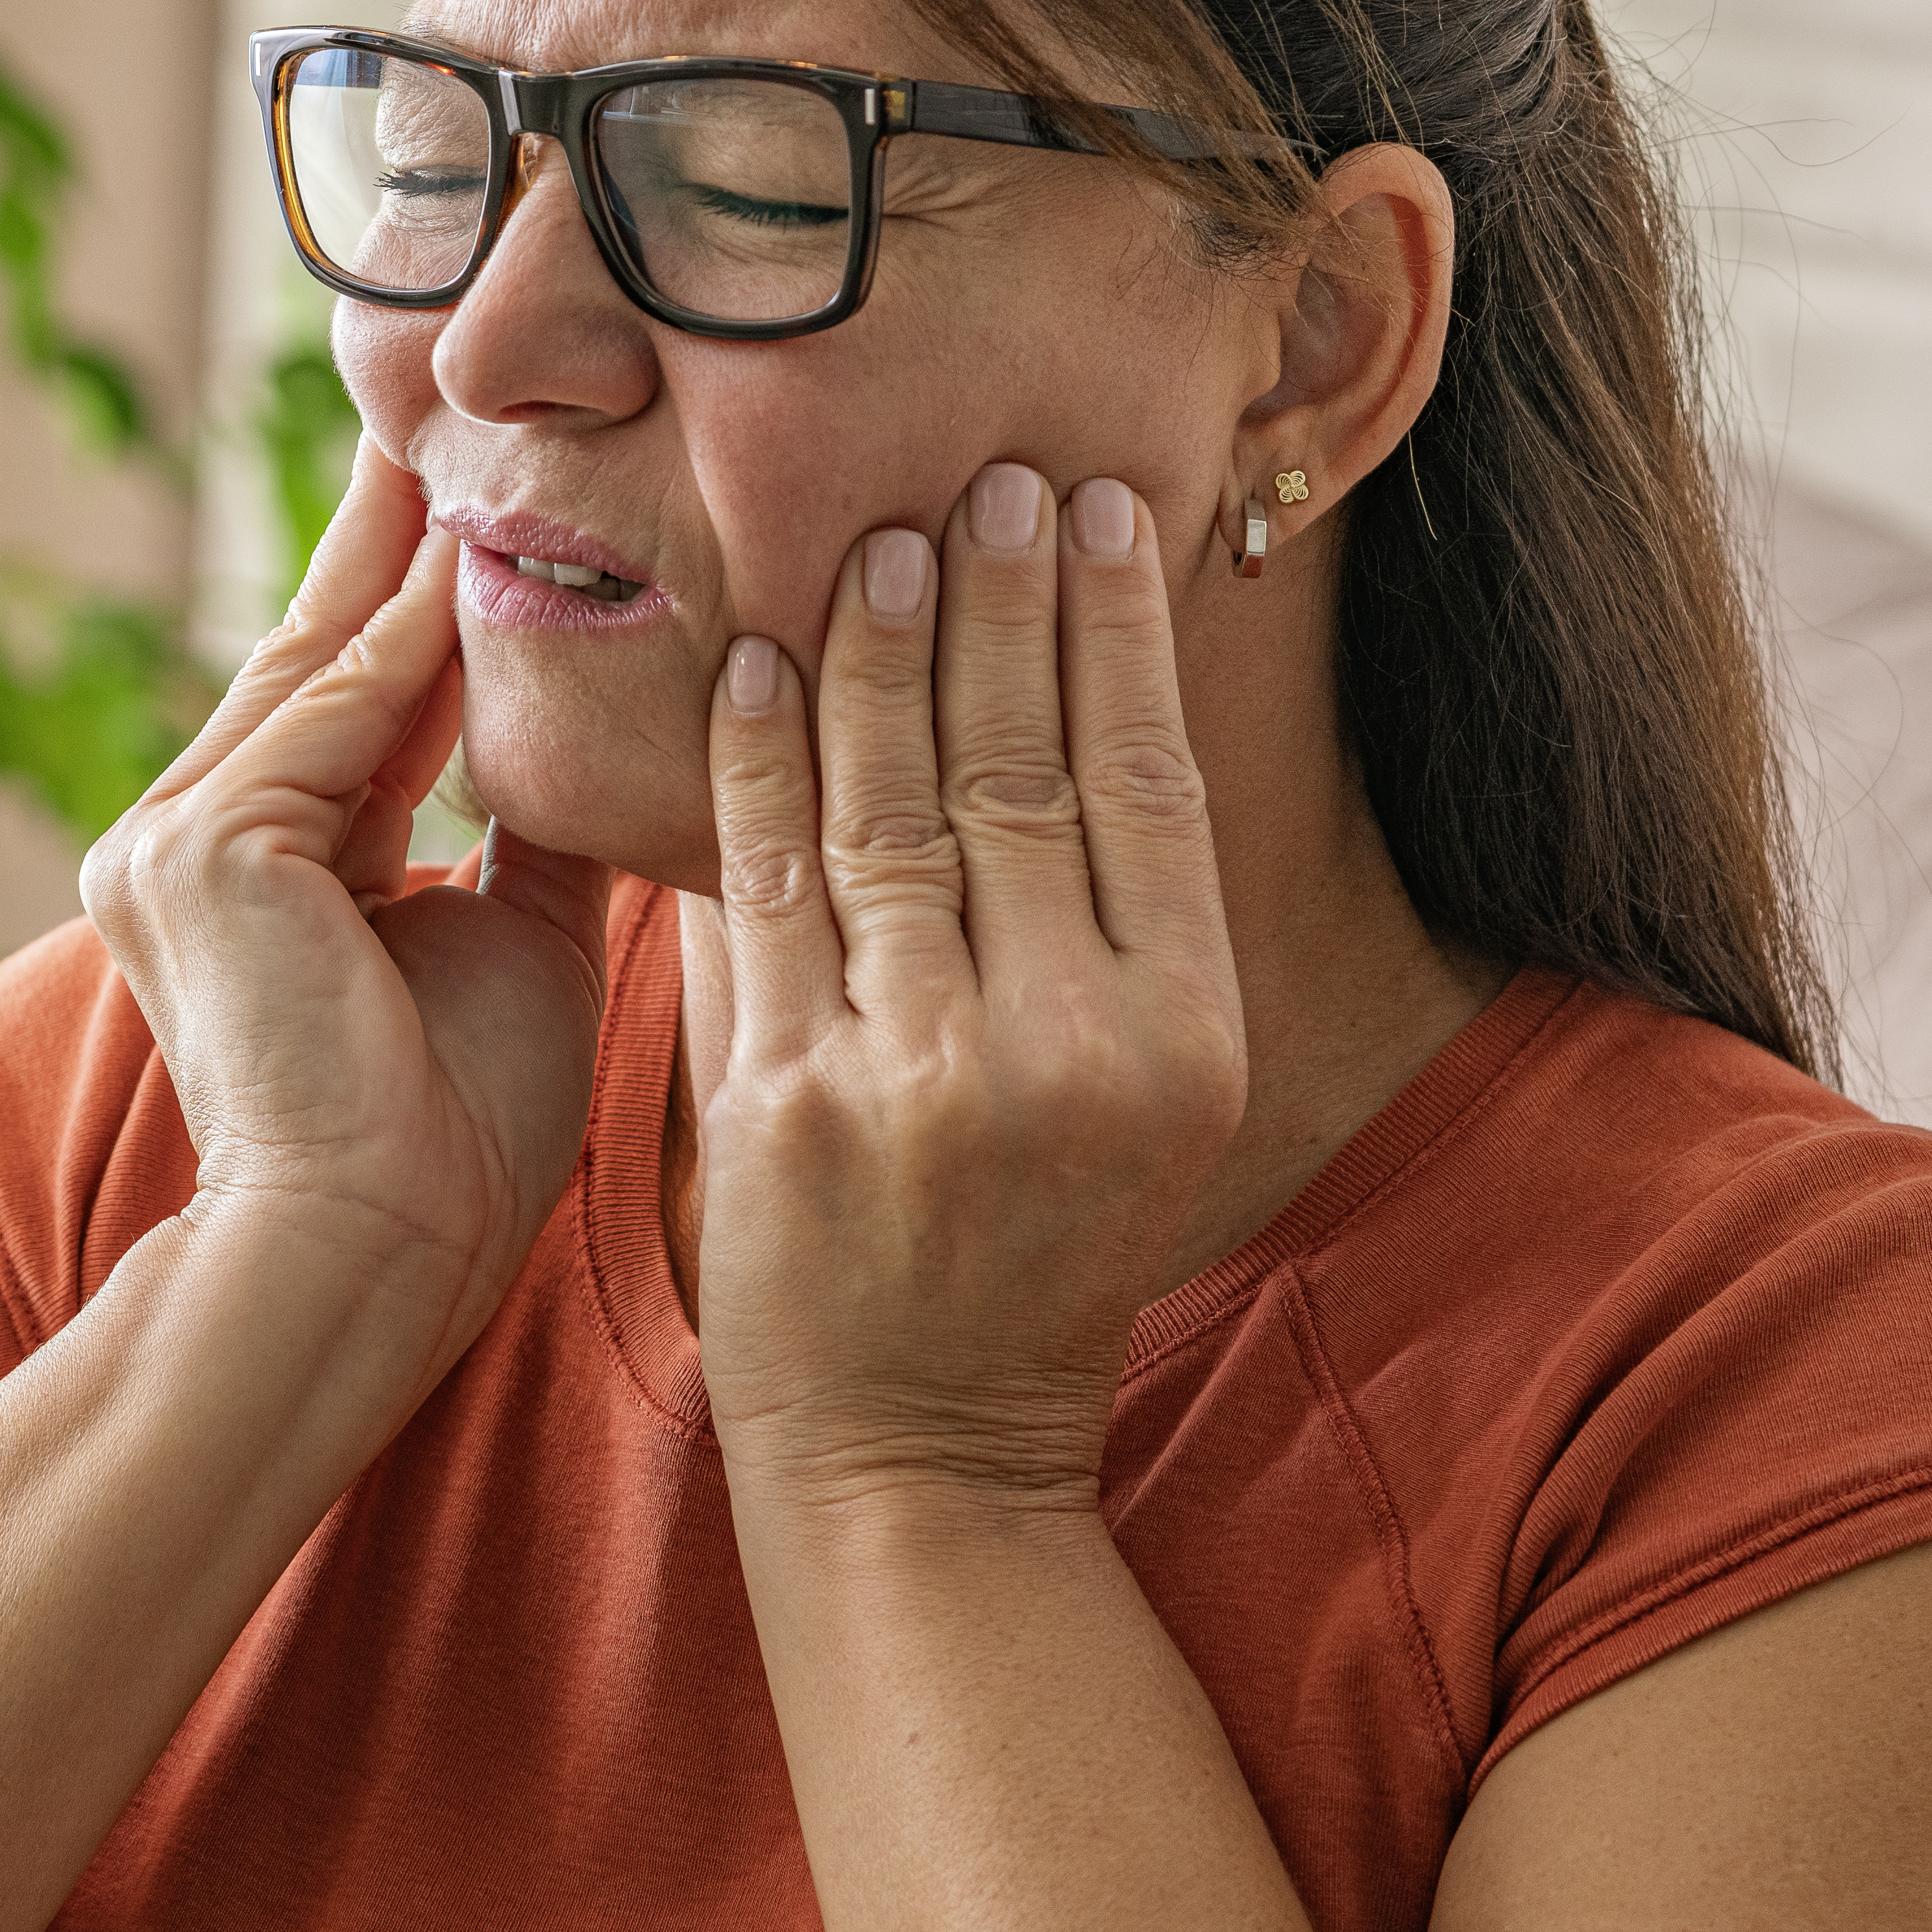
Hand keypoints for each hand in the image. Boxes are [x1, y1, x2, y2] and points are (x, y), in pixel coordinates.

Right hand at [77, 442, 612, 1399]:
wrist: (369, 1264)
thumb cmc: (447, 1144)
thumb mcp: (513, 947)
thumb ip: (534, 832)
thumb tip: (618, 736)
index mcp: (240, 870)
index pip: (339, 696)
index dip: (407, 591)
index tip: (477, 485)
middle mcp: (176, 840)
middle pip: (316, 649)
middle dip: (394, 528)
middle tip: (461, 393)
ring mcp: (170, 842)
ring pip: (329, 665)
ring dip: (420, 550)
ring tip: (492, 423)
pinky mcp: (202, 852)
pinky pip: (340, 712)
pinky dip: (421, 636)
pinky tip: (486, 544)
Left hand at [679, 463, 1248, 1510]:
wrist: (919, 1456)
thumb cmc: (1024, 1259)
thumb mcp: (1129, 1101)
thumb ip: (1101, 926)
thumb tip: (1063, 696)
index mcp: (1182, 1040)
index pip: (1148, 782)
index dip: (1118, 634)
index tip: (1093, 510)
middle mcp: (1070, 1050)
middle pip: (1027, 767)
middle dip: (1002, 605)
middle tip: (985, 475)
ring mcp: (924, 1077)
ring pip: (896, 806)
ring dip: (882, 653)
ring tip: (876, 537)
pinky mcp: (789, 1105)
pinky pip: (768, 889)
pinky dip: (756, 765)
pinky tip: (750, 663)